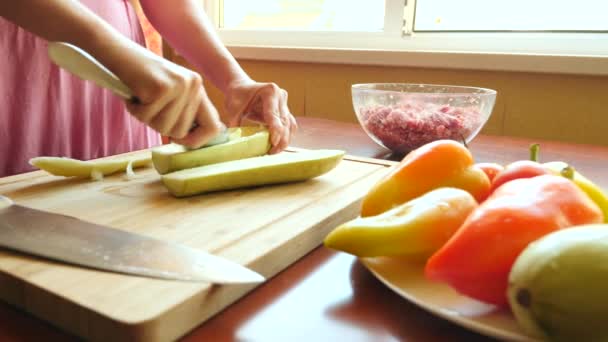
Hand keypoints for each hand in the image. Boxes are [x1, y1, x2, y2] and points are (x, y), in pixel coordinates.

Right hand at [108, 45, 223, 148]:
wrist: (118, 52)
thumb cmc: (141, 78)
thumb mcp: (171, 94)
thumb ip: (184, 113)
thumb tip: (194, 141)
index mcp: (198, 88)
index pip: (213, 127)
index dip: (197, 140)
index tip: (180, 140)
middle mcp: (194, 86)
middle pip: (181, 132)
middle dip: (160, 126)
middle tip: (149, 107)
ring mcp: (179, 86)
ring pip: (164, 127)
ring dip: (146, 118)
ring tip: (142, 98)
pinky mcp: (162, 88)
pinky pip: (146, 117)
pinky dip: (135, 110)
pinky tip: (134, 94)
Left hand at [224, 79, 296, 153]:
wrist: (242, 87)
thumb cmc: (237, 96)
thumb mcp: (233, 108)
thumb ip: (234, 123)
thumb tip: (234, 141)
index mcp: (270, 91)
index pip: (274, 114)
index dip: (275, 129)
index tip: (273, 143)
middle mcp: (281, 96)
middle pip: (285, 122)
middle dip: (280, 139)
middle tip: (271, 153)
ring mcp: (285, 104)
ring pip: (290, 125)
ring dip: (285, 140)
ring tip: (274, 151)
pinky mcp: (285, 111)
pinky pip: (290, 126)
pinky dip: (286, 136)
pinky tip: (278, 146)